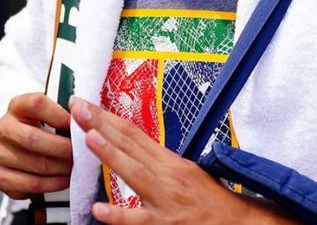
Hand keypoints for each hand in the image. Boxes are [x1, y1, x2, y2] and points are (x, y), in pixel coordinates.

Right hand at [0, 92, 73, 198]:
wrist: (20, 148)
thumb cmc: (44, 129)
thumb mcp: (51, 114)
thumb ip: (67, 115)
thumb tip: (86, 120)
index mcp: (16, 106)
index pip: (36, 103)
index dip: (59, 115)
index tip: (77, 125)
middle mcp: (1, 127)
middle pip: (32, 138)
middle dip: (62, 148)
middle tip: (80, 154)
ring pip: (35, 164)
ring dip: (61, 168)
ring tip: (75, 167)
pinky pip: (32, 184)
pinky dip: (53, 184)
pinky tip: (65, 179)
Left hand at [69, 97, 288, 223]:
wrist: (239, 224)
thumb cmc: (212, 201)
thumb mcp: (186, 172)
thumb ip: (159, 161)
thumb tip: (132, 147)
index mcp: (169, 161)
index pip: (134, 133)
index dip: (108, 117)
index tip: (86, 104)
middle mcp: (166, 175)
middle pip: (130, 144)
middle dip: (101, 124)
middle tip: (78, 107)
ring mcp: (164, 200)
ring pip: (134, 174)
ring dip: (110, 155)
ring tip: (88, 138)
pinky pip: (138, 221)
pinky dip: (119, 215)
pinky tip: (99, 209)